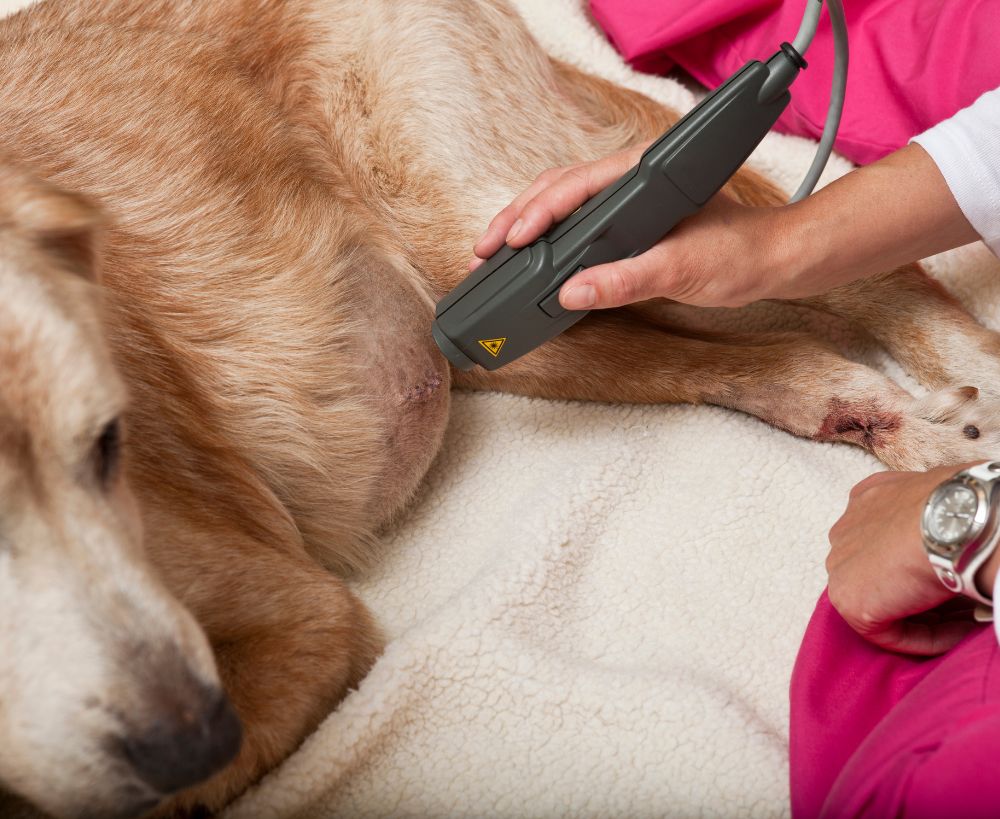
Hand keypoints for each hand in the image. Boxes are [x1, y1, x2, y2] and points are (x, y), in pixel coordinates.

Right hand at [470, 142, 792, 309]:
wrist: (772, 260)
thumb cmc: (738, 253)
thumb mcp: (682, 269)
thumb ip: (627, 280)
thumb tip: (570, 292)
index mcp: (643, 173)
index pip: (575, 185)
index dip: (537, 212)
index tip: (512, 240)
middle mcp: (630, 179)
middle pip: (556, 189)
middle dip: (514, 219)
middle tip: (482, 252)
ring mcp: (626, 199)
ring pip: (561, 204)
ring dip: (523, 228)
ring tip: (492, 255)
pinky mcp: (626, 222)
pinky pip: (575, 224)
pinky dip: (545, 240)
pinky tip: (528, 258)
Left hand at [826, 464, 986, 654]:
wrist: (954, 521)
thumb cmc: (960, 506)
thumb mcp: (942, 497)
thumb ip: (933, 519)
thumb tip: (958, 539)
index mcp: (868, 500)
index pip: (886, 540)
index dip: (920, 566)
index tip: (955, 578)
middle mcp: (847, 530)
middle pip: (882, 573)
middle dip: (921, 593)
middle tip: (963, 606)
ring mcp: (842, 565)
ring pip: (884, 602)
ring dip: (927, 617)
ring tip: (967, 623)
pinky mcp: (849, 600)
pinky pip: (887, 631)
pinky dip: (924, 638)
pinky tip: (958, 633)